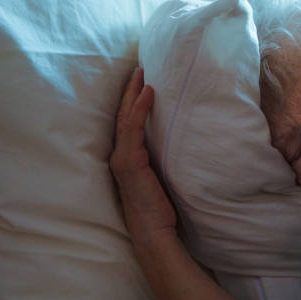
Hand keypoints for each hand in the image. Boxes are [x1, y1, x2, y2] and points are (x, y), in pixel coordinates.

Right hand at [110, 68, 176, 242]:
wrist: (154, 232)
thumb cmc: (159, 209)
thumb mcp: (161, 178)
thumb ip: (163, 159)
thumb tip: (180, 142)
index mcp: (128, 158)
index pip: (128, 124)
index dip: (132, 102)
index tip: (142, 81)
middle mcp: (120, 155)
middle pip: (123, 115)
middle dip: (130, 90)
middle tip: (139, 67)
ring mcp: (123, 158)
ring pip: (126, 118)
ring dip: (134, 93)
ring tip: (142, 72)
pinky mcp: (130, 162)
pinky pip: (133, 129)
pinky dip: (140, 109)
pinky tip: (149, 93)